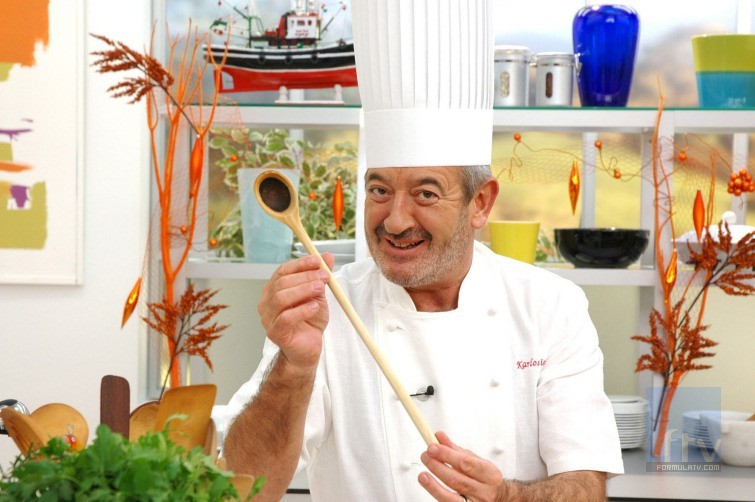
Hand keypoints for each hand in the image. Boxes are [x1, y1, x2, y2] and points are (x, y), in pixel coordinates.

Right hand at [258, 253, 334, 372]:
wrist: (308, 349)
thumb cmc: (310, 321)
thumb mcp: (318, 295)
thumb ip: (320, 276)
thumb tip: (328, 256)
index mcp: (274, 289)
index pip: (282, 271)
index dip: (300, 264)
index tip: (317, 260)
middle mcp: (266, 302)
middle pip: (282, 283)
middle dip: (305, 277)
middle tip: (324, 276)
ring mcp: (268, 318)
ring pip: (281, 298)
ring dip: (303, 290)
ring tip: (320, 289)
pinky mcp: (274, 333)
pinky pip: (285, 318)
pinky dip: (301, 310)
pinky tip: (314, 307)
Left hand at [419, 431, 503, 501]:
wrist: (500, 499)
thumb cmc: (485, 479)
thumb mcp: (476, 462)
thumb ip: (456, 450)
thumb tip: (438, 437)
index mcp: (490, 474)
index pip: (466, 463)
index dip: (447, 455)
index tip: (433, 447)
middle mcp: (484, 491)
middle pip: (457, 480)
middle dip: (438, 467)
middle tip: (425, 456)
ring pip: (452, 498)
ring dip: (434, 486)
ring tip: (422, 476)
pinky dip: (439, 495)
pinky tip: (430, 488)